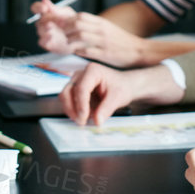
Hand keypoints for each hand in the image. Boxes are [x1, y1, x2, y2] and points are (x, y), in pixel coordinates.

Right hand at [31, 0, 79, 52]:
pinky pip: (42, 42)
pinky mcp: (47, 44)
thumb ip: (56, 9)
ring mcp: (45, 34)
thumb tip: (44, 0)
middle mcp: (43, 23)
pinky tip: (51, 36)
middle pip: (38, 21)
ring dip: (45, 29)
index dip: (38, 7)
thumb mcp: (66, 13)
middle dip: (44, 20)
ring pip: (40, 31)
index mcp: (46, 14)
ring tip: (51, 27)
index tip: (44, 8)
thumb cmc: (71, 23)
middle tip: (50, 20)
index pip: (36, 8)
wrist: (79, 37)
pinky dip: (45, 39)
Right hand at [58, 61, 180, 125]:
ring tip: (82, 121)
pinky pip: (68, 101)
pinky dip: (73, 110)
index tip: (84, 119)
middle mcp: (81, 73)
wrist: (130, 86)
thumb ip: (105, 109)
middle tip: (81, 122)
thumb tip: (96, 121)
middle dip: (71, 108)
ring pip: (64, 96)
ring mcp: (77, 81)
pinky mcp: (76, 90)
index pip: (79, 88)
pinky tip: (83, 118)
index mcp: (91, 71)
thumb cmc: (125, 87)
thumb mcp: (119, 97)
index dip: (80, 105)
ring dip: (70, 110)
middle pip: (66, 91)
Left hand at [63, 14, 154, 66]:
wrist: (138, 50)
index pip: (81, 16)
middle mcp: (101, 30)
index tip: (61, 25)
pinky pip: (86, 51)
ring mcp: (103, 42)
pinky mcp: (104, 54)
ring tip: (67, 44)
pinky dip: (78, 51)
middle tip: (61, 35)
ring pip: (80, 36)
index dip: (67, 20)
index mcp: (102, 23)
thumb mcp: (108, 28)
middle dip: (65, 29)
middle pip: (77, 24)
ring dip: (70, 40)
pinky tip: (75, 52)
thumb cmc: (121, 41)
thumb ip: (93, 26)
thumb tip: (76, 25)